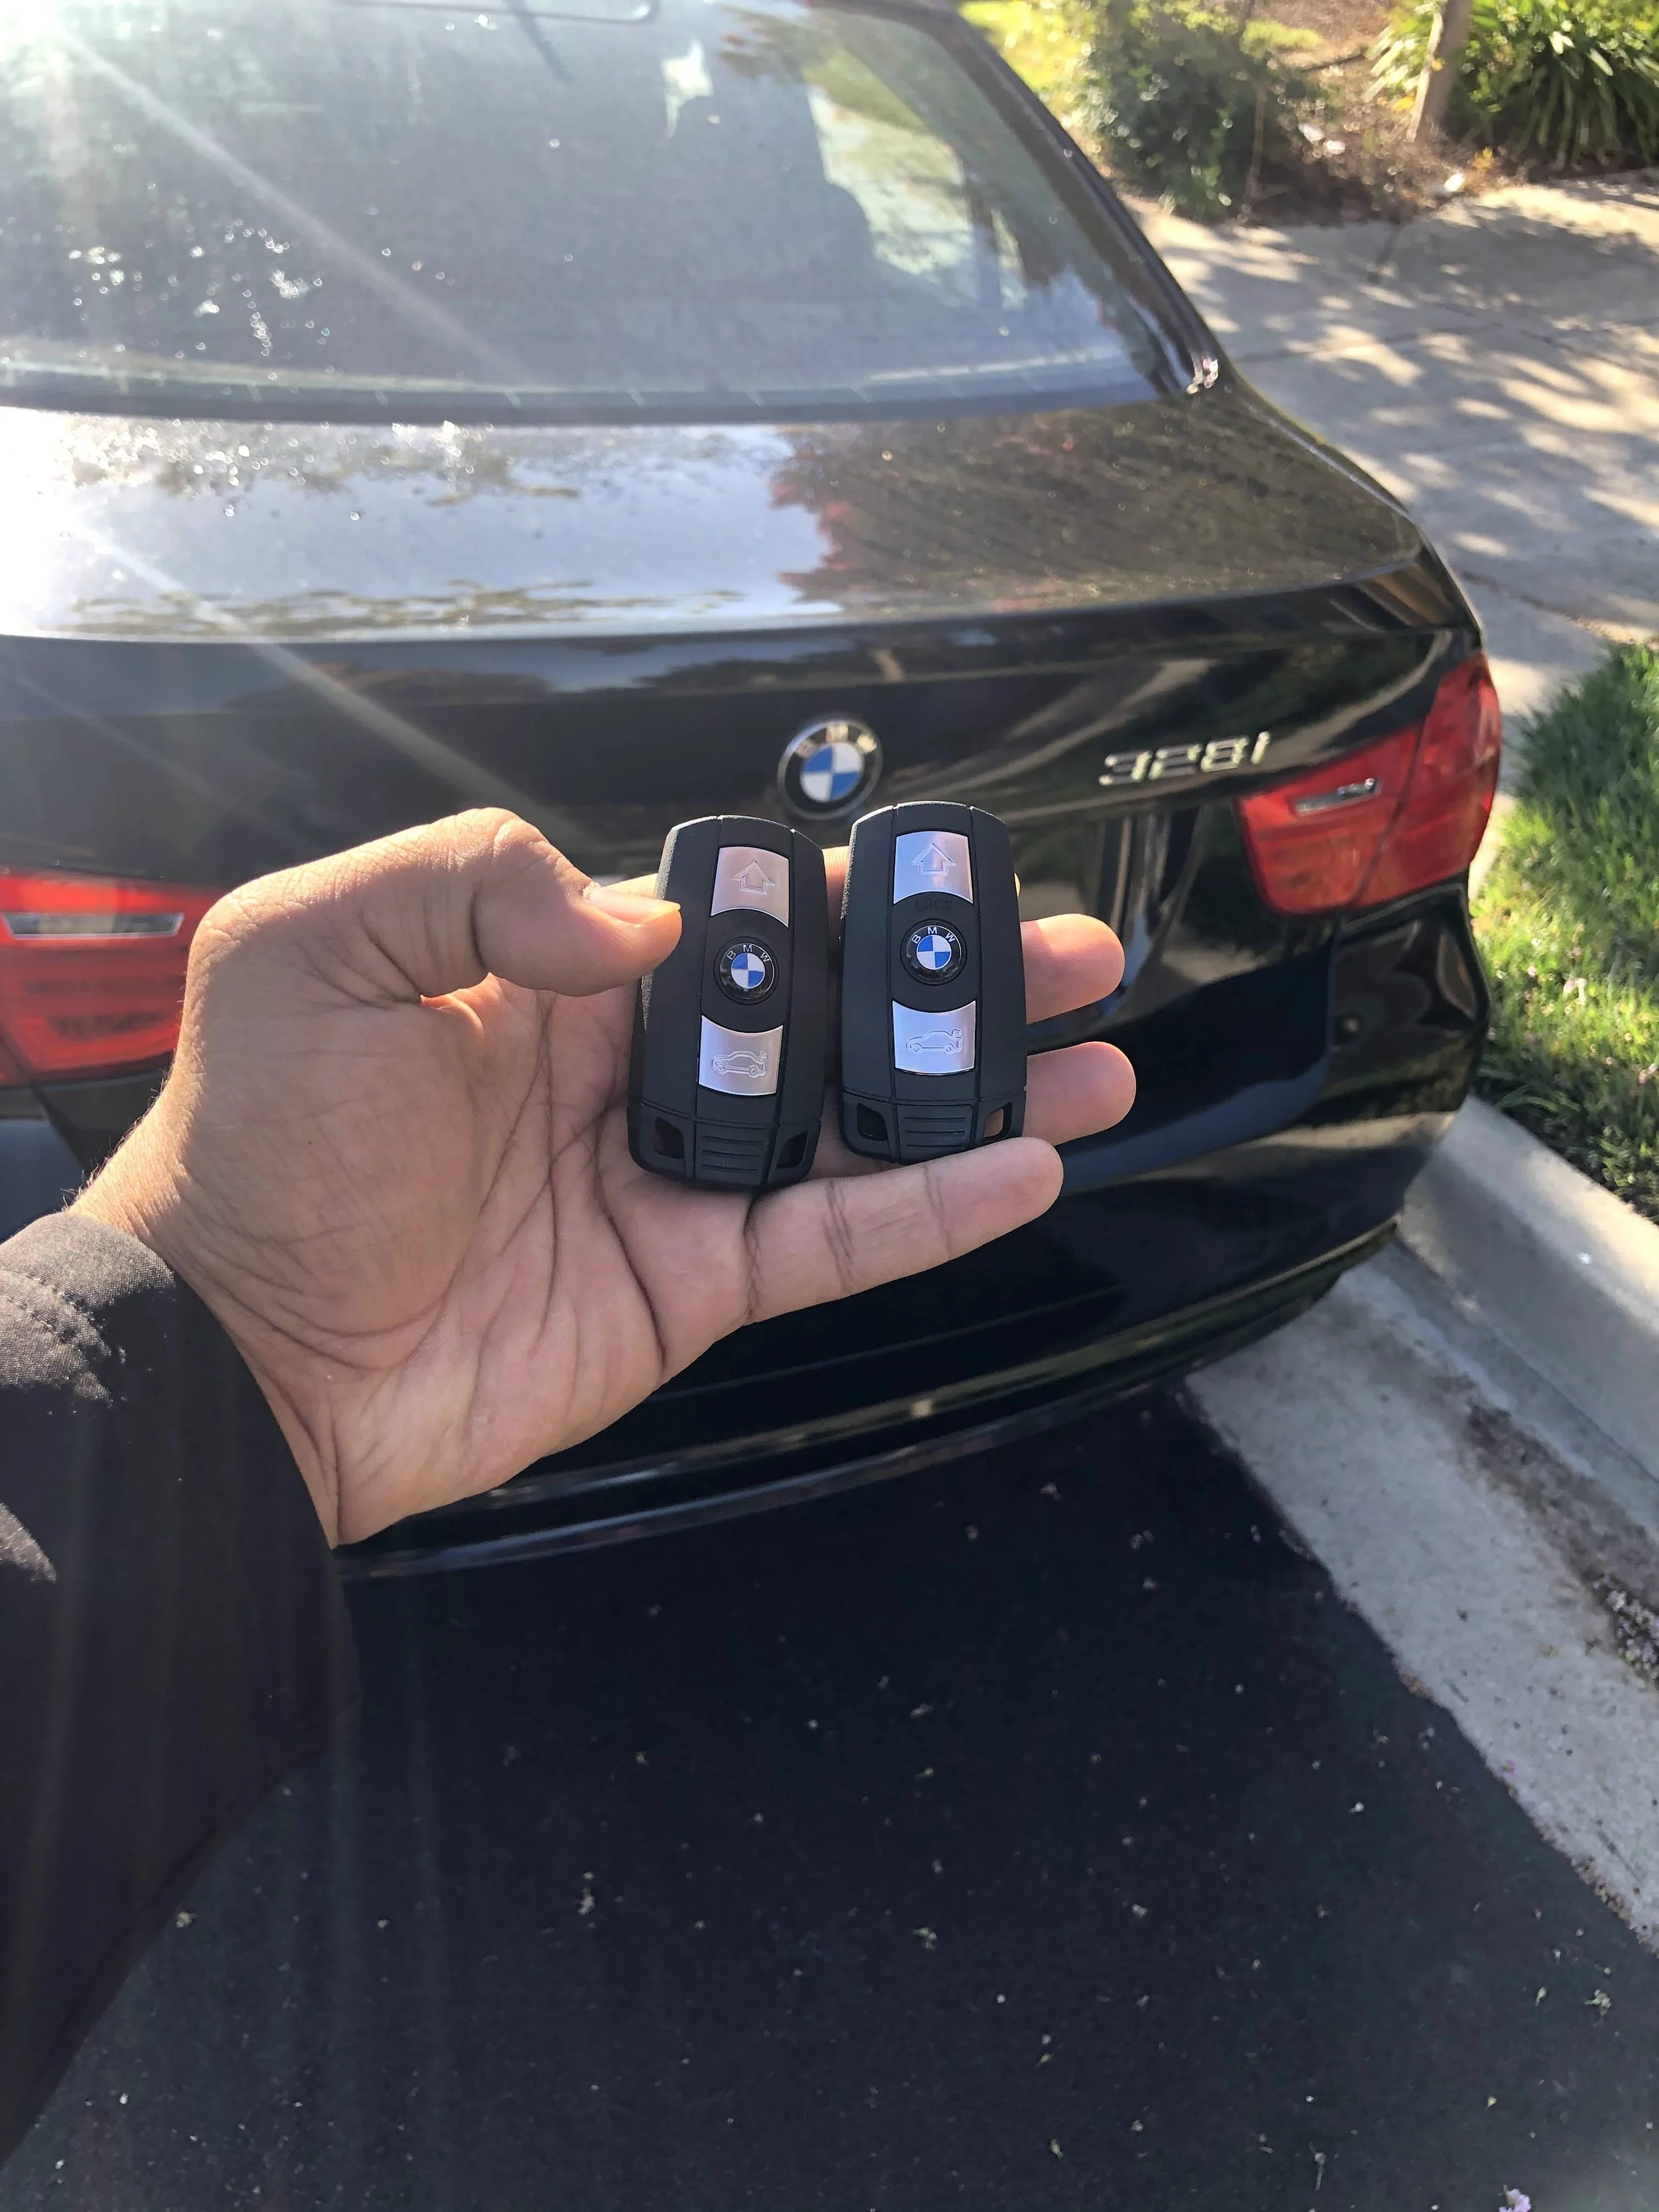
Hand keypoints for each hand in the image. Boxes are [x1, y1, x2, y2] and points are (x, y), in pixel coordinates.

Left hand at [78, 811, 1132, 1544]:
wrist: (241, 1358)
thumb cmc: (256, 1149)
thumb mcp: (313, 950)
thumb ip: (473, 879)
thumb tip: (647, 918)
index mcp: (558, 975)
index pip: (738, 916)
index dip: (851, 895)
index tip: (950, 870)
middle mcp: (634, 1072)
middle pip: (832, 1014)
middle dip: (955, 984)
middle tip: (1080, 957)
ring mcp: (672, 1185)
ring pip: (858, 1127)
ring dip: (979, 1093)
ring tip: (1099, 1062)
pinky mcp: (690, 1288)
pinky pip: (834, 1242)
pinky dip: (932, 1211)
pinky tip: (1022, 1167)